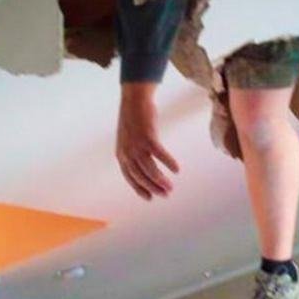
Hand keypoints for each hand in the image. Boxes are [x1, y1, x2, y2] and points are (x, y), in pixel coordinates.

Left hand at [116, 83, 179, 198]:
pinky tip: (176, 169)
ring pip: (150, 169)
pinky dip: (169, 163)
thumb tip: (143, 166)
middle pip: (141, 176)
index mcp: (122, 155)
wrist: (134, 101)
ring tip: (171, 186)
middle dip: (153, 187)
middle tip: (165, 194)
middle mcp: (127, 153)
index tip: (150, 198)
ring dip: (161, 180)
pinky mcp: (148, 137)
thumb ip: (133, 153)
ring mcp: (137, 145)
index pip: (130, 178)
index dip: (140, 189)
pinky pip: (160, 155)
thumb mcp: (128, 139)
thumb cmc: (134, 120)